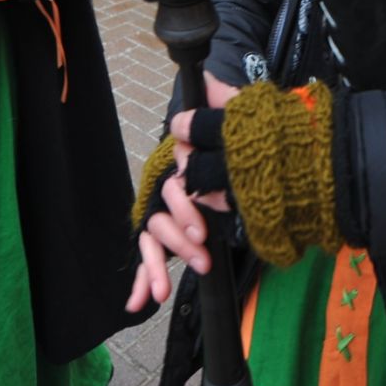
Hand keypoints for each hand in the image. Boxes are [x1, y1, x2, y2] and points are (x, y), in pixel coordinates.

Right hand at [127, 73, 239, 312]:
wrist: (246, 151)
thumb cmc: (238, 138)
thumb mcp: (234, 120)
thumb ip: (220, 103)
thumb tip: (210, 80)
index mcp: (183, 166)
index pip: (173, 190)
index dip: (184, 210)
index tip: (202, 233)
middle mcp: (170, 189)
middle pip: (160, 217)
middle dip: (177, 240)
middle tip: (201, 257)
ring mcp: (168, 213)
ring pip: (152, 238)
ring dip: (157, 265)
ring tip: (165, 292)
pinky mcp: (172, 235)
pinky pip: (150, 258)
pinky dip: (144, 280)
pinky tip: (138, 305)